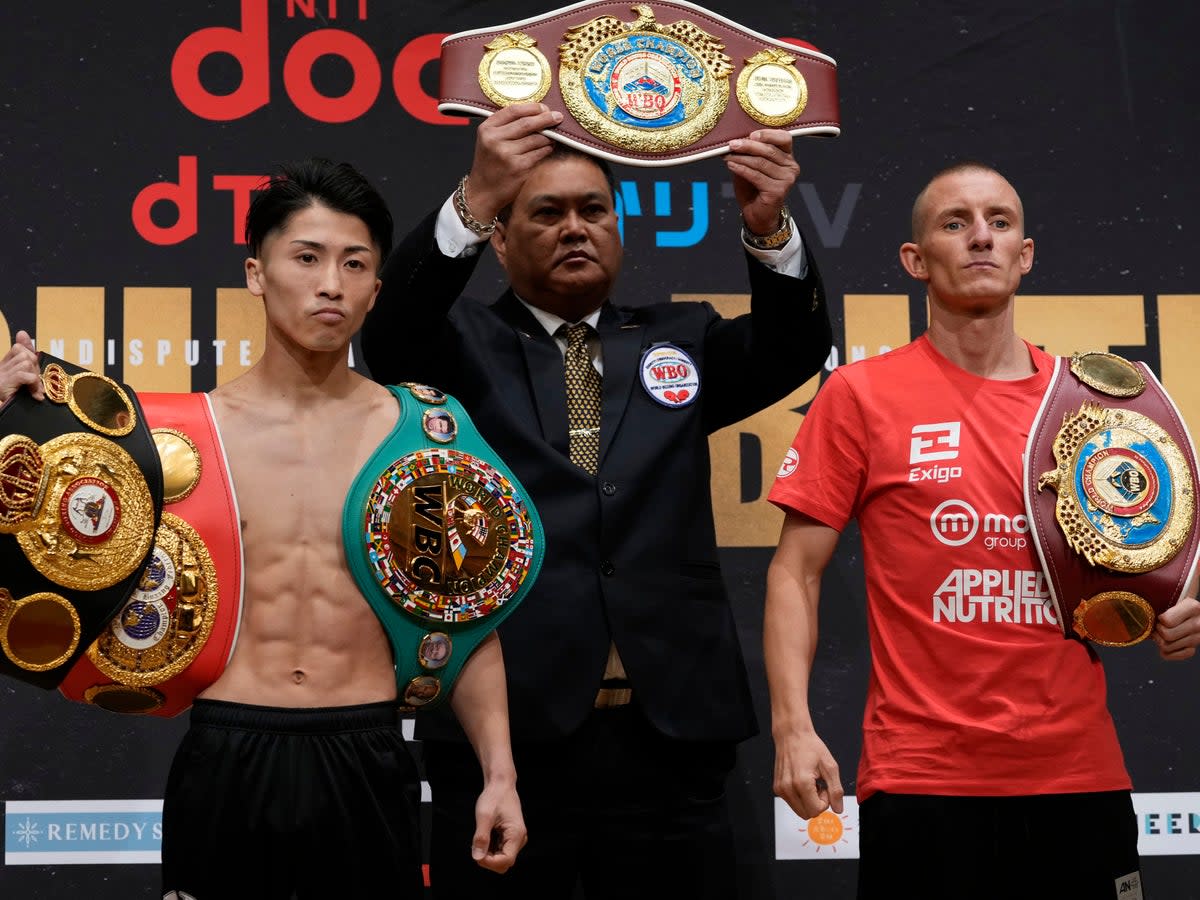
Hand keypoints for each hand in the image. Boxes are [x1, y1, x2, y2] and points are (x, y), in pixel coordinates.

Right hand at [0, 330, 43, 402]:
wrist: (6, 414)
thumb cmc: (18, 396)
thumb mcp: (26, 377)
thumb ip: (28, 359)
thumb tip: (21, 332)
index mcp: (5, 365)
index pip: (19, 347)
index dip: (30, 353)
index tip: (34, 369)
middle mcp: (0, 368)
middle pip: (26, 355)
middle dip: (36, 368)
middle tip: (37, 384)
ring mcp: (1, 376)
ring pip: (26, 362)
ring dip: (35, 377)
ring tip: (35, 390)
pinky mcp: (4, 385)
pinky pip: (24, 374)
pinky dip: (32, 383)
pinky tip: (34, 394)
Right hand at [464, 102, 563, 223]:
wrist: (483, 192)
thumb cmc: (489, 164)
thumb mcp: (488, 141)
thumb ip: (506, 126)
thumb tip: (537, 113)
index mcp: (487, 129)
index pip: (513, 110)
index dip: (532, 107)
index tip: (544, 108)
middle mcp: (495, 140)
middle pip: (527, 123)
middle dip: (546, 118)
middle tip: (558, 117)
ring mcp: (507, 154)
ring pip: (536, 138)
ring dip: (548, 136)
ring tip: (552, 137)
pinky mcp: (519, 167)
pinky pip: (539, 153)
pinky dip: (547, 149)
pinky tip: (548, 148)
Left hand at [470, 779, 527, 873]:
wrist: (501, 785)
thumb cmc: (494, 797)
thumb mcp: (484, 816)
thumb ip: (481, 838)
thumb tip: (477, 858)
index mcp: (516, 834)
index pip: (506, 860)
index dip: (490, 862)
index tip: (476, 854)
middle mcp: (519, 839)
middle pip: (504, 863)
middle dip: (488, 860)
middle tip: (476, 845)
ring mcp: (516, 839)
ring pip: (501, 858)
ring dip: (488, 854)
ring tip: (481, 836)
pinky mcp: (510, 838)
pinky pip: (500, 851)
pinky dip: (490, 848)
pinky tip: (485, 835)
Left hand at [725, 129, 800, 235]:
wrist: (757, 215)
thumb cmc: (754, 189)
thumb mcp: (750, 167)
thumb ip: (748, 154)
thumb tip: (734, 141)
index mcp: (788, 157)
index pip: (784, 138)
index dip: (768, 134)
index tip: (750, 134)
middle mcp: (791, 167)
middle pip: (769, 150)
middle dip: (748, 145)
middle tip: (732, 144)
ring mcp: (786, 179)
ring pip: (761, 163)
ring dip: (741, 158)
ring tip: (727, 156)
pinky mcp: (778, 191)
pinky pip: (756, 176)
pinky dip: (742, 169)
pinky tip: (731, 165)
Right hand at [773, 729, 843, 819]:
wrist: (792, 735)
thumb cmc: (810, 747)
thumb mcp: (830, 766)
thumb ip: (836, 790)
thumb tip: (838, 809)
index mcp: (801, 783)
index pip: (816, 810)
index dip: (825, 802)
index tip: (824, 786)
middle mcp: (787, 788)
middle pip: (807, 814)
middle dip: (816, 804)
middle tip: (818, 786)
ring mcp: (780, 789)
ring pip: (799, 811)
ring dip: (808, 801)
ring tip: (810, 783)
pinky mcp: (777, 788)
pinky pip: (792, 803)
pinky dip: (800, 797)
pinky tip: (802, 782)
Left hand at [1153, 596, 1199, 659]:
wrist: (1185, 612)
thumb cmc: (1170, 601)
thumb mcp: (1168, 594)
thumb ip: (1157, 591)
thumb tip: (1130, 586)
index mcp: (1193, 606)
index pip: (1167, 621)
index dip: (1159, 619)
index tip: (1160, 614)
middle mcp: (1199, 623)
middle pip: (1167, 635)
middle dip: (1158, 631)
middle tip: (1157, 625)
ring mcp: (1198, 638)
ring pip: (1167, 647)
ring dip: (1160, 641)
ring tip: (1161, 632)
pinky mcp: (1192, 649)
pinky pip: (1171, 655)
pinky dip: (1164, 652)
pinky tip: (1164, 643)